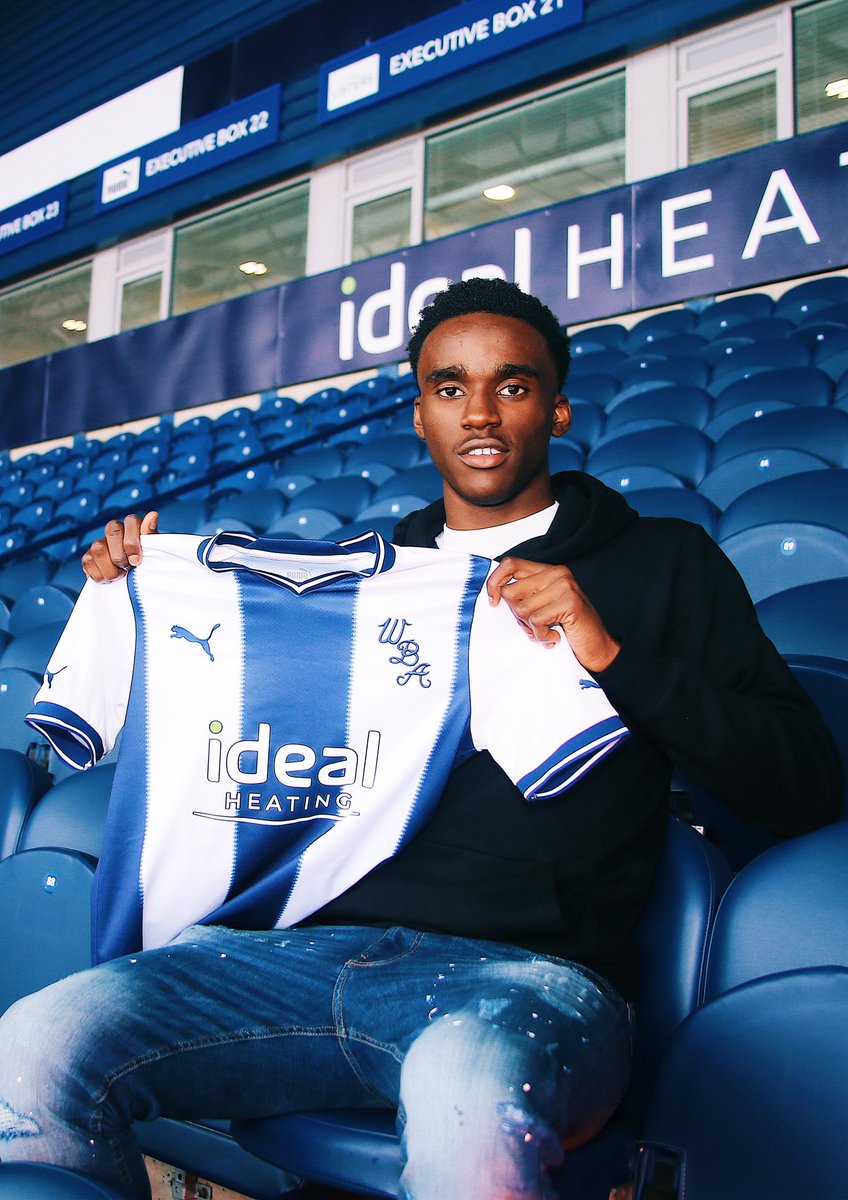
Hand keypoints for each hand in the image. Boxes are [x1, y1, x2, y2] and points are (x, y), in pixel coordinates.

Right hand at [81, 511, 158, 581]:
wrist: (132, 582)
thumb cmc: (145, 563)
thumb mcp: (153, 551)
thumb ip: (150, 534)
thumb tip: (153, 515)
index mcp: (133, 526)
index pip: (131, 521)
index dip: (132, 541)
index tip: (136, 561)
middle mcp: (115, 531)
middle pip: (112, 531)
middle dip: (120, 555)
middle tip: (128, 568)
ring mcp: (100, 543)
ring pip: (98, 548)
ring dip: (110, 568)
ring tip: (119, 576)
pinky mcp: (89, 556)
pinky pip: (88, 561)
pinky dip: (99, 574)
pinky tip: (108, 579)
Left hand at [487, 556, 620, 672]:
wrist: (598, 647)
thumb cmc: (567, 628)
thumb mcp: (541, 606)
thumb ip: (523, 596)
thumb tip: (495, 593)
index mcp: (548, 570)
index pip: (511, 564)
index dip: (495, 582)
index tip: (493, 601)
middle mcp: (557, 573)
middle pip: (511, 592)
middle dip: (517, 615)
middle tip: (535, 626)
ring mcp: (565, 586)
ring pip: (522, 609)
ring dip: (531, 628)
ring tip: (547, 631)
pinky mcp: (570, 602)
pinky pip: (536, 621)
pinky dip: (542, 636)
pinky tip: (555, 637)